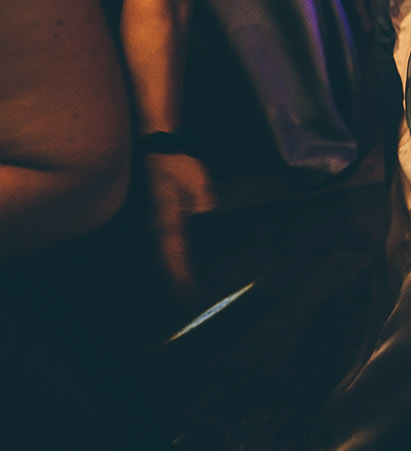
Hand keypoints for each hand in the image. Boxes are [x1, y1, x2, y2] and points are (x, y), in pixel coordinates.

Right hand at [146, 150, 216, 295]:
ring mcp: (165, 222)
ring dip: (177, 269)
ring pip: (169, 252)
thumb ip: (201, 194)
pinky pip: (174, 242)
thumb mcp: (193, 177)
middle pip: (168, 259)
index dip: (180, 274)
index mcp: (168, 220)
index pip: (174, 253)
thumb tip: (207, 210)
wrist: (163, 150)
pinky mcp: (170, 217)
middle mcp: (163, 225)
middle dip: (177, 279)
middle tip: (187, 299)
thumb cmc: (177, 165)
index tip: (187, 293)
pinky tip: (186, 263)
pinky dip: (179, 256)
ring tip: (186, 289)